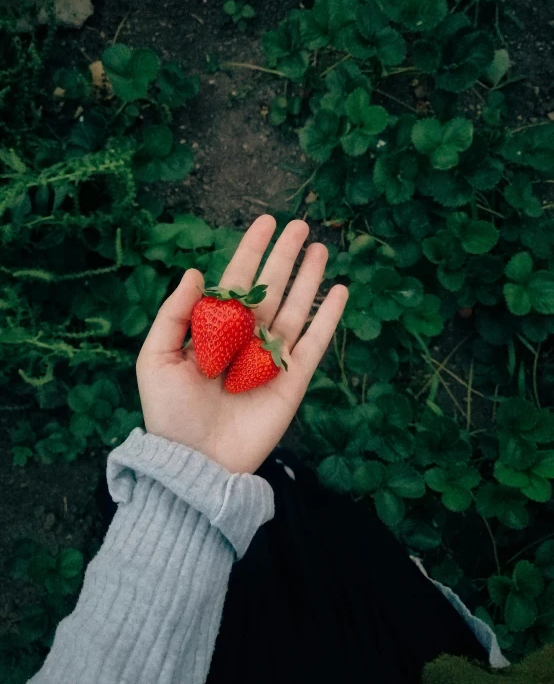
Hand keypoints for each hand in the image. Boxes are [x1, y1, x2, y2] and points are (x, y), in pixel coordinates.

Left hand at [136, 215, 347, 473]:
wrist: (196, 461)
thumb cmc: (170, 412)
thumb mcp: (156, 358)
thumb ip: (175, 314)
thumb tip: (195, 272)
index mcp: (214, 330)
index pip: (237, 281)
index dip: (251, 251)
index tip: (266, 222)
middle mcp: (246, 338)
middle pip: (271, 288)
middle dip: (285, 256)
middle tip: (301, 226)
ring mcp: (271, 358)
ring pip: (295, 308)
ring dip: (309, 278)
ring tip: (321, 249)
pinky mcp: (293, 380)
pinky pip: (315, 342)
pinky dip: (328, 317)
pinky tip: (339, 291)